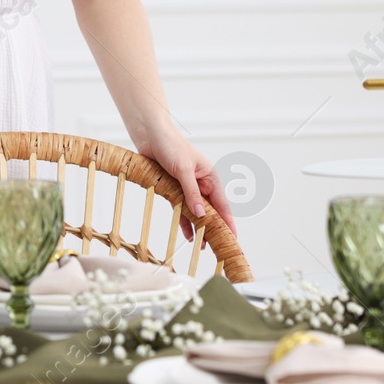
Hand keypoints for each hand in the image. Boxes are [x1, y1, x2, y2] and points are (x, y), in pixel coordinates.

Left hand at [134, 123, 237, 243]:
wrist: (150, 135)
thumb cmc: (171, 145)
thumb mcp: (184, 170)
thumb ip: (192, 192)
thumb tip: (201, 214)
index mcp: (210, 177)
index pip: (222, 205)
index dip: (228, 222)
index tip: (233, 238)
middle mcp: (201, 183)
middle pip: (211, 211)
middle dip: (214, 229)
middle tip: (217, 248)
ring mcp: (187, 187)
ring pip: (196, 212)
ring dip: (199, 228)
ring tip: (203, 246)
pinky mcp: (173, 189)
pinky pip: (182, 209)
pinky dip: (185, 222)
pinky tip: (187, 235)